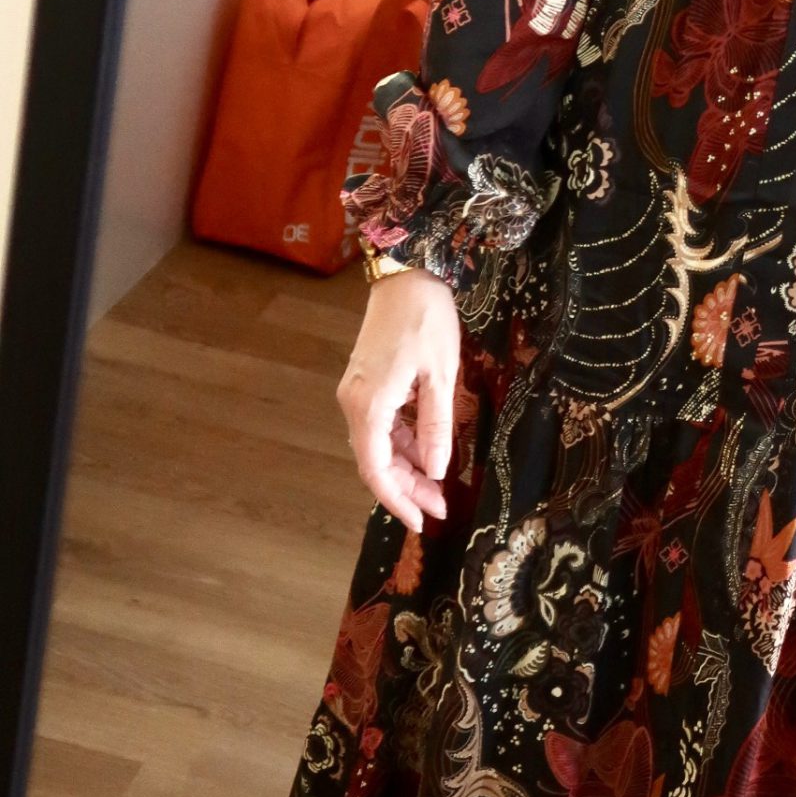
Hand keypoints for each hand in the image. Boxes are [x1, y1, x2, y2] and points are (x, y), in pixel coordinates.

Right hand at [336, 267, 460, 529]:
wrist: (406, 274)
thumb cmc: (426, 320)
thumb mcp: (440, 376)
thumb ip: (436, 427)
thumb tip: (436, 472)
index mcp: (369, 406)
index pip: (376, 470)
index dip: (398, 500)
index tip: (421, 522)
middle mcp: (354, 404)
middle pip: (376, 462)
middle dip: (407, 488)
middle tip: (440, 508)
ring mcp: (358, 393)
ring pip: (379, 446)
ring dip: (407, 468)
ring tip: (439, 487)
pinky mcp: (367, 383)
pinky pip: (382, 426)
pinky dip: (403, 444)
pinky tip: (427, 453)